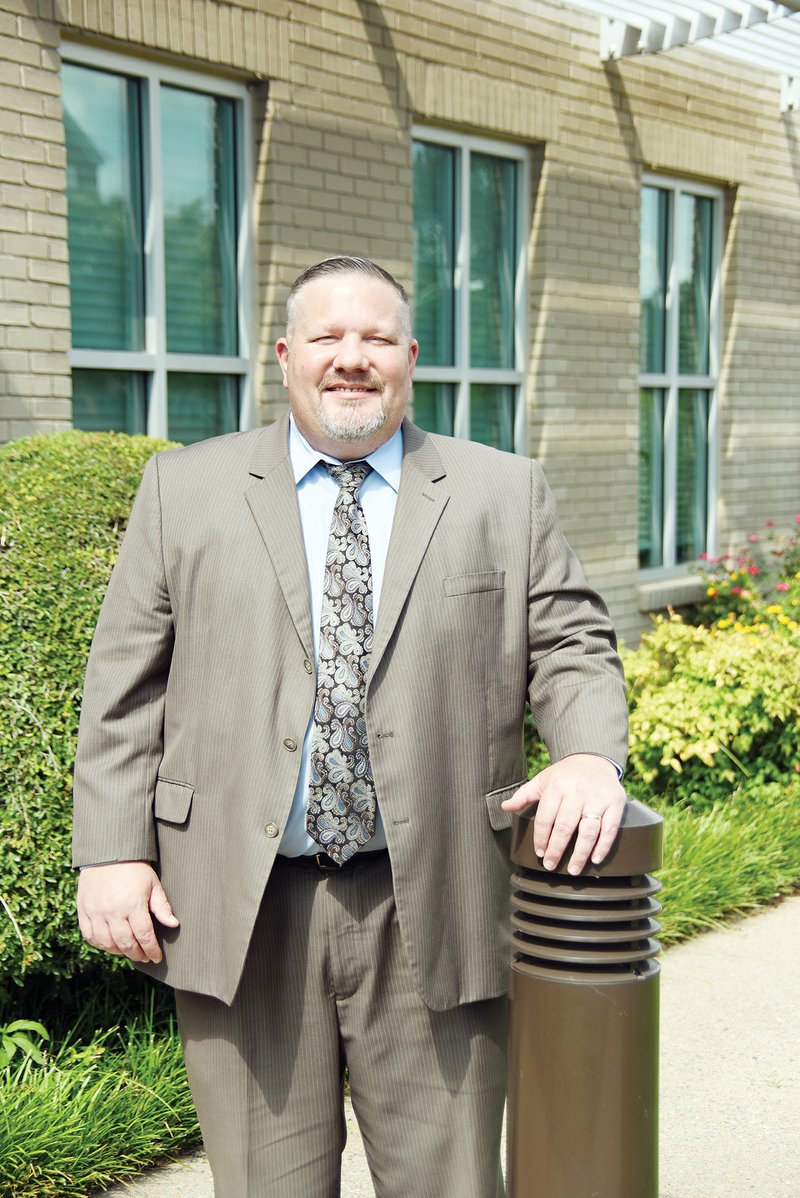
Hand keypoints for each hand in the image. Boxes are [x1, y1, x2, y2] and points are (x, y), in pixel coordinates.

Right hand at [77, 861, 178, 964]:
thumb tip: (173, 925)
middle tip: (144, 957)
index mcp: (133, 905)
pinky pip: (89, 936)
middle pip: (126, 944)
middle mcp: (113, 912)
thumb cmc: (134, 868)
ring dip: (119, 951)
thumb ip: (162, 907)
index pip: (145, 936)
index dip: (152, 950)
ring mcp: (96, 912)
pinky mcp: (83, 910)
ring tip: (128, 950)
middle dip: (137, 954)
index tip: (157, 957)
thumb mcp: (153, 884)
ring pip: (106, 944)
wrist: (108, 852)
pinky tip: (109, 944)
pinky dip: (99, 944)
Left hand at [501, 754, 625, 875]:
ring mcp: (598, 798)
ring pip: (589, 830)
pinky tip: (595, 859)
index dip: (541, 837)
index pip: (546, 817)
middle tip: (551, 865)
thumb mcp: (542, 780)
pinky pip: (610, 829)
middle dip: (556, 849)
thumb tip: (504, 807)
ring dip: (580, 853)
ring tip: (573, 869)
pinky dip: (603, 846)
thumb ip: (524, 795)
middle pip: (565, 826)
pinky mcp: (615, 803)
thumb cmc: (564, 775)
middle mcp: (578, 792)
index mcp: (557, 786)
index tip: (539, 853)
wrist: (594, 759)